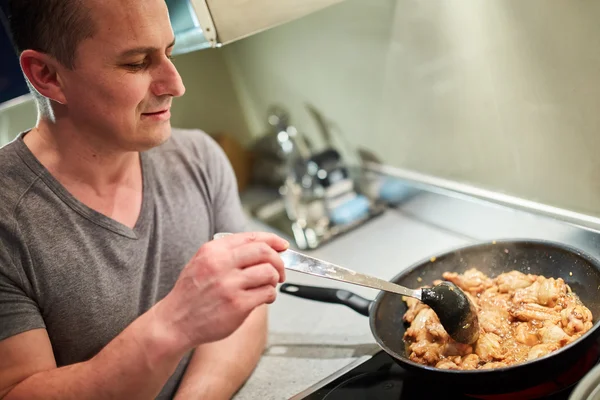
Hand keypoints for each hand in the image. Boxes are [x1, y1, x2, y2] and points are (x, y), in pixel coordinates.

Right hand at [154, 232, 288, 350]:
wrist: (175, 322)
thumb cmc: (190, 294)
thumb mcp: (202, 263)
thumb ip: (227, 253)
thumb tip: (262, 249)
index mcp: (213, 251)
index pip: (252, 237)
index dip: (273, 240)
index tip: (282, 245)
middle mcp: (221, 264)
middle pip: (265, 252)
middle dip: (279, 260)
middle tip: (280, 270)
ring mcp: (230, 285)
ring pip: (269, 273)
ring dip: (275, 279)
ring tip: (269, 286)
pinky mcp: (238, 304)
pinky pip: (267, 293)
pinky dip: (271, 295)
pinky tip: (264, 298)